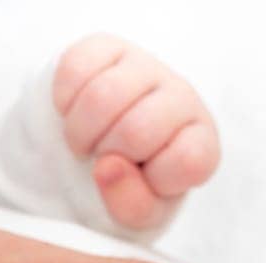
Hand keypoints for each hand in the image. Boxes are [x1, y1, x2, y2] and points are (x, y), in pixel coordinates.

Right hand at [53, 33, 220, 230]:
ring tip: (86, 142)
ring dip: (80, 132)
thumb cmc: (131, 184)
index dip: (154, 179)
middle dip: (107, 156)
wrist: (103, 147)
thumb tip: (107, 168)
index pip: (186, 161)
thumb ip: (132, 205)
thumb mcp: (139, 213)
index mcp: (202, 143)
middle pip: (136, 130)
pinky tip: (74, 113)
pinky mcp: (108, 47)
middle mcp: (182, 98)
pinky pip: (75, 68)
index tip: (143, 179)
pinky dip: (64, 102)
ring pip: (102, 97)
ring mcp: (146, 67)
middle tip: (102, 160)